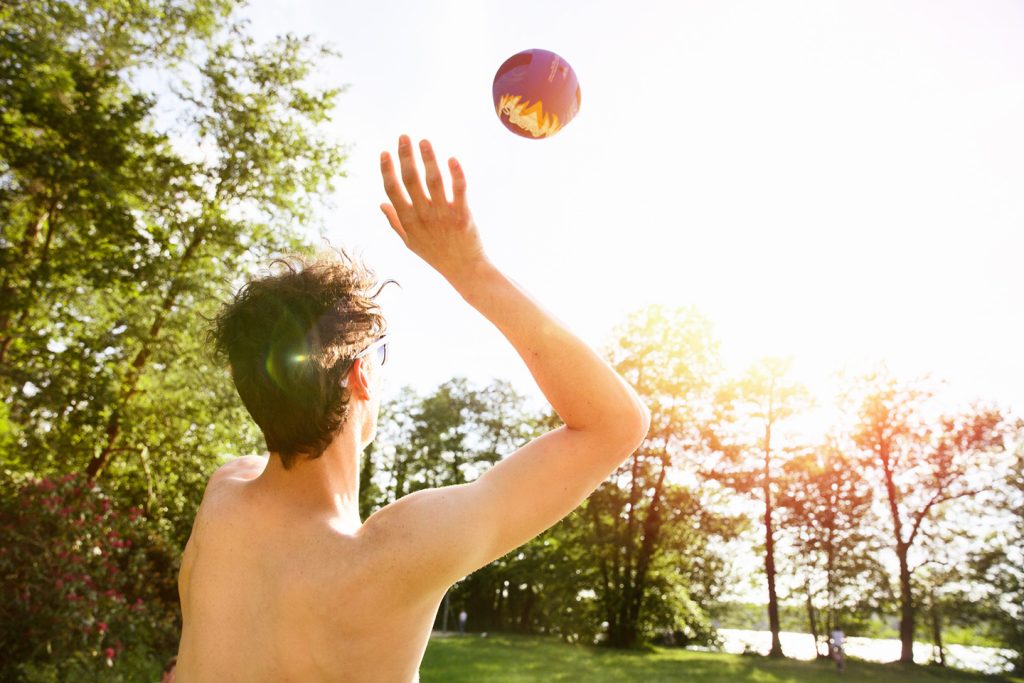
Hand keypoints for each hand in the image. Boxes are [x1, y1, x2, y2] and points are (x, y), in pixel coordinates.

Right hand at [380, 135, 487, 282]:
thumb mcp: (410, 242)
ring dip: (428, 158)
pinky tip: (451, 159)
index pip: (393, 190)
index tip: (385, 153)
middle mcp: (423, 216)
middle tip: (404, 137)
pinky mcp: (462, 215)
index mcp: (408, 221)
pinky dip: (456, 174)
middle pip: (411, 180)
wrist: (465, 270)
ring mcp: (443, 215)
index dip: (387, 170)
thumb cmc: (436, 255)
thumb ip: (395, 222)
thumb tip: (381, 204)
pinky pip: (459, 190)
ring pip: (434, 181)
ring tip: (424, 141)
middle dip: (405, 156)